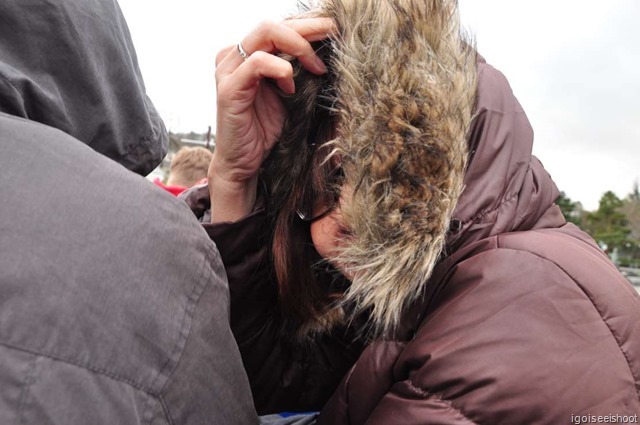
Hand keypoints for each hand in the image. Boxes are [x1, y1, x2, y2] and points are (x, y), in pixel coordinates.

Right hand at [209, 18, 333, 222]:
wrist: (245, 164)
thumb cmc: (266, 130)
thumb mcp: (290, 94)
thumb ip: (301, 71)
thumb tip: (332, 52)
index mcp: (248, 54)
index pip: (280, 27)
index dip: (309, 25)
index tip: (336, 30)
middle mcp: (235, 56)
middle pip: (274, 23)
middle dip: (308, 28)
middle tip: (333, 36)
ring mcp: (229, 70)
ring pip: (265, 33)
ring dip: (298, 46)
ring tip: (317, 68)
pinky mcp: (228, 88)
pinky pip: (257, 63)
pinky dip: (280, 69)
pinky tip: (291, 87)